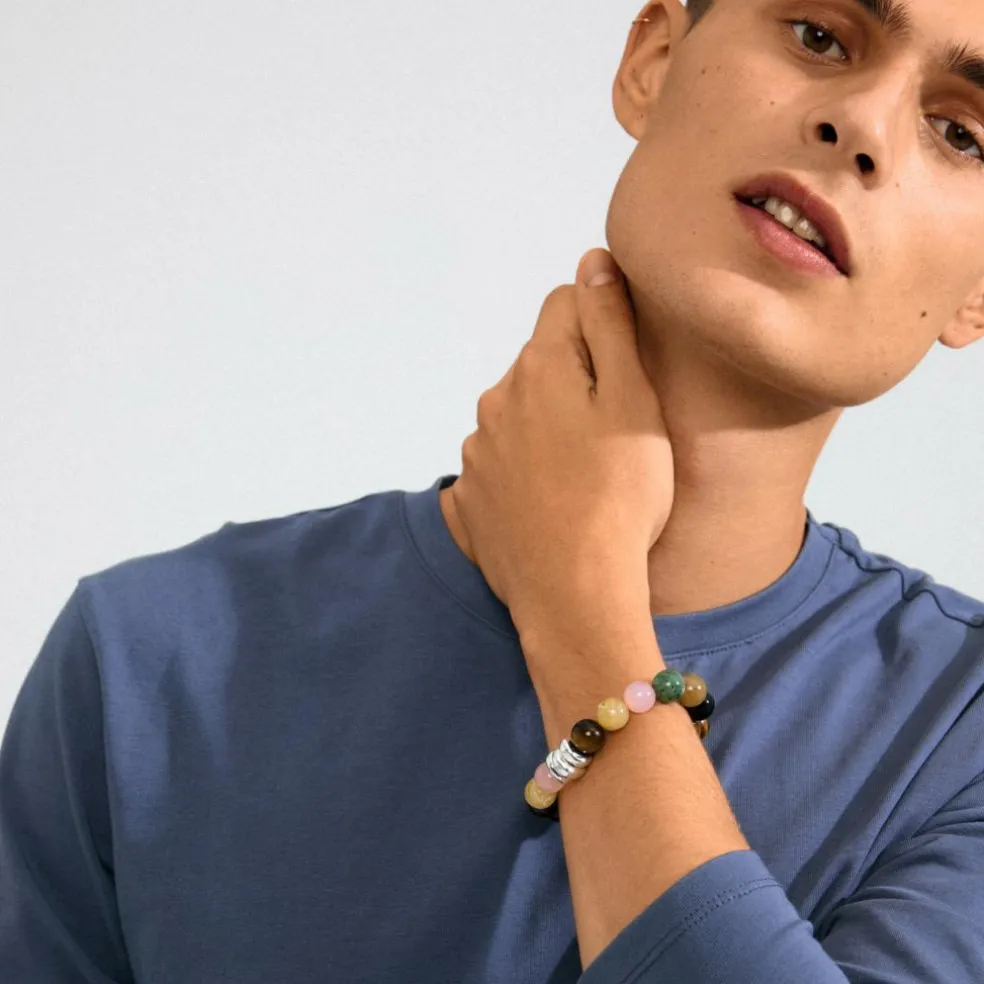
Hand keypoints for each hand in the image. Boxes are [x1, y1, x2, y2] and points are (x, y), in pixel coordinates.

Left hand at [449, 248, 673, 631]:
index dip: (603, 325)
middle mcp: (494, 402)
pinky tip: (552, 505)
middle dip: (575, 380)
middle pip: (540, 364)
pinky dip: (524, 474)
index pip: (565, 304)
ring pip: (518, 417)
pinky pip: (499, 467)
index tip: (627, 370)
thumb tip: (592, 262)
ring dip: (546, 428)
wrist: (574, 594)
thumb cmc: (621, 496)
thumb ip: (610, 324)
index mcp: (537, 368)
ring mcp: (476, 455)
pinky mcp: (469, 501)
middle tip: (615, 434)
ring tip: (585, 476)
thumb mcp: (634, 401)